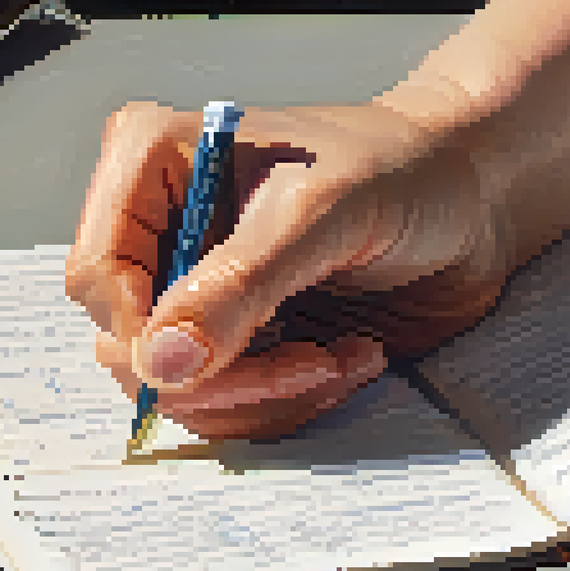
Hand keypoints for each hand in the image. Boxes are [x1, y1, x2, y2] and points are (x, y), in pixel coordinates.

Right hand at [67, 100, 513, 439]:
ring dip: (268, 394)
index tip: (224, 353)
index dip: (147, 333)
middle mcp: (160, 229)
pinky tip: (350, 359)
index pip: (97, 274)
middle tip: (312, 360)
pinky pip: (230, 405)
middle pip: (130, 347)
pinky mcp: (239, 339)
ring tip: (344, 357)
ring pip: (180, 390)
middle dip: (226, 374)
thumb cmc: (403, 169)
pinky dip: (291, 401)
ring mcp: (197, 291)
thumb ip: (241, 282)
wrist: (473, 198)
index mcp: (151, 164)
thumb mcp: (323, 210)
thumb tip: (163, 362)